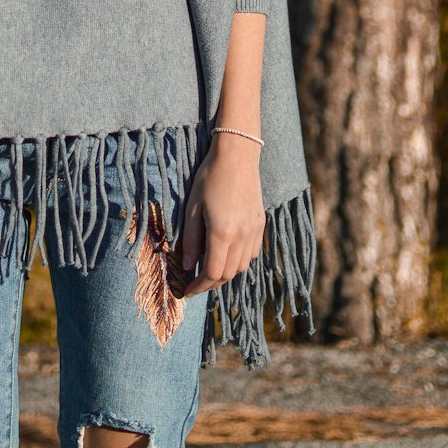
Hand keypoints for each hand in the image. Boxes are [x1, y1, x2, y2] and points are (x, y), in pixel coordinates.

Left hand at [179, 136, 264, 298]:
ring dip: (225, 272)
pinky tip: (226, 252)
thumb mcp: (192, 208)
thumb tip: (187, 266)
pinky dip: (238, 260)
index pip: (212, 273)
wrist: (237, 156)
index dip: (198, 286)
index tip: (187, 291)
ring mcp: (254, 231)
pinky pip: (251, 253)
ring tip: (209, 266)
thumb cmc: (209, 178)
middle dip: (210, 282)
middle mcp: (242, 236)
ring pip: (241, 267)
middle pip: (228, 274)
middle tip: (195, 281)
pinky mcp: (260, 224)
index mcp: (222, 233)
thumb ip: (190, 240)